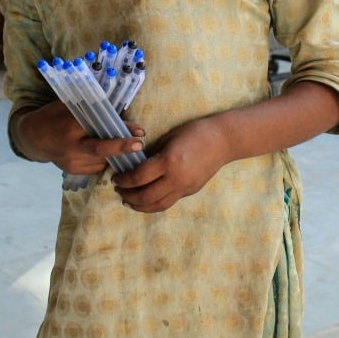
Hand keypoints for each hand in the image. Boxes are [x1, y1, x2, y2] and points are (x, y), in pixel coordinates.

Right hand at [11, 103, 145, 173]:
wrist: (33, 138)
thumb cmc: (54, 116)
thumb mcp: (69, 105)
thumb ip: (90, 106)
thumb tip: (119, 105)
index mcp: (71, 126)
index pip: (100, 127)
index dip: (121, 129)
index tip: (139, 131)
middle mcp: (71, 147)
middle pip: (101, 150)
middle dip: (122, 148)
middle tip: (139, 145)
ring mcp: (72, 162)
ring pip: (102, 159)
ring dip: (115, 153)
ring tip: (125, 145)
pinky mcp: (73, 171)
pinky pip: (96, 166)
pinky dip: (104, 159)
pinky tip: (103, 151)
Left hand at [111, 116, 227, 212]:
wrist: (223, 141)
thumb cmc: (194, 132)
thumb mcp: (169, 139)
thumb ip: (153, 155)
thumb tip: (136, 166)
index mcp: (168, 162)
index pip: (138, 177)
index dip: (123, 180)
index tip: (115, 177)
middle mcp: (176, 178)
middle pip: (145, 196)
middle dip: (128, 195)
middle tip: (118, 190)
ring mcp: (184, 187)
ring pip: (157, 205)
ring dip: (139, 206)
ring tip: (128, 201)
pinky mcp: (190, 191)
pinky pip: (168, 202)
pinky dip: (154, 204)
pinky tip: (146, 200)